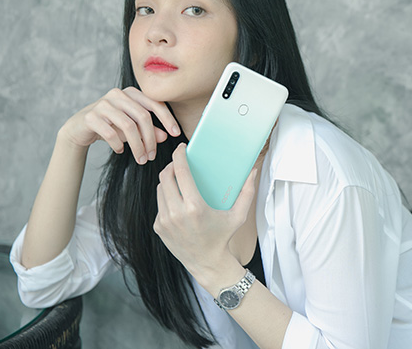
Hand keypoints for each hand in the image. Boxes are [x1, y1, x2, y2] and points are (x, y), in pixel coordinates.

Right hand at [60, 87, 180, 163]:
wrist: (79, 128)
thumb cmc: (111, 126)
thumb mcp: (133, 128)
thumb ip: (149, 130)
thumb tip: (165, 136)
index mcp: (131, 93)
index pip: (155, 103)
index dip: (167, 118)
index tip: (176, 134)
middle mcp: (118, 94)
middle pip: (143, 117)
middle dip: (150, 139)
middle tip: (152, 156)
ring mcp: (103, 104)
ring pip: (128, 126)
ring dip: (137, 146)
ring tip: (141, 159)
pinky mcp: (90, 116)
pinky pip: (110, 133)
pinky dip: (118, 145)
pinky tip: (120, 151)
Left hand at [153, 143, 257, 277]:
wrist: (206, 263)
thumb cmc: (222, 237)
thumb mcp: (238, 216)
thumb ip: (247, 192)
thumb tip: (252, 171)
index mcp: (194, 207)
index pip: (180, 172)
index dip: (178, 156)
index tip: (180, 148)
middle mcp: (176, 213)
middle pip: (166, 177)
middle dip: (171, 165)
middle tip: (179, 162)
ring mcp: (165, 221)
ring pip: (160, 189)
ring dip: (167, 180)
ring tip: (177, 178)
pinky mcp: (159, 227)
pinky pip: (160, 204)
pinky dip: (166, 197)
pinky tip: (176, 198)